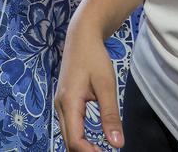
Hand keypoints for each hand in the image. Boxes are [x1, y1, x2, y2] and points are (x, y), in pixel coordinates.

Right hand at [55, 22, 123, 151]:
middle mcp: (60, 106)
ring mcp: (60, 104)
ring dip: (81, 147)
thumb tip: (117, 144)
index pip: (75, 140)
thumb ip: (110, 115)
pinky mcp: (64, 101)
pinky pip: (69, 126)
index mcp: (69, 103)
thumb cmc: (94, 57)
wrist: (81, 36)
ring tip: (100, 151)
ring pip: (67, 135)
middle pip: (68, 141)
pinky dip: (79, 137)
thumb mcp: (106, 85)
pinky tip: (92, 141)